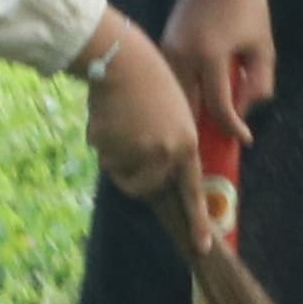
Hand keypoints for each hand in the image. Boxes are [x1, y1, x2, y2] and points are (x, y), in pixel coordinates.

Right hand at [83, 15, 202, 214]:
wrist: (122, 58)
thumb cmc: (151, 79)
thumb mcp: (177, 111)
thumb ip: (172, 144)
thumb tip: (157, 176)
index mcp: (185, 144)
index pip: (192, 191)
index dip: (197, 220)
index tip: (202, 246)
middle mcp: (163, 154)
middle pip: (146, 187)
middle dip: (135, 174)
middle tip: (132, 143)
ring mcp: (135, 152)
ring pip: (120, 172)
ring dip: (115, 156)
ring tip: (122, 123)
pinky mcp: (109, 147)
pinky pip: (102, 155)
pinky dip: (101, 141)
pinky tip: (109, 116)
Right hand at [164, 0, 275, 136]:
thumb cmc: (247, 6)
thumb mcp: (263, 46)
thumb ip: (259, 83)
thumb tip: (244, 113)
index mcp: (210, 56)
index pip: (219, 106)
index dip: (233, 128)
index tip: (245, 140)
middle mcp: (183, 56)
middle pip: (187, 109)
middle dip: (200, 133)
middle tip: (215, 151)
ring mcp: (169, 51)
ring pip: (174, 98)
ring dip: (187, 116)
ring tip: (202, 135)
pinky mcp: (164, 47)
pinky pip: (171, 82)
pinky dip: (181, 96)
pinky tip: (193, 107)